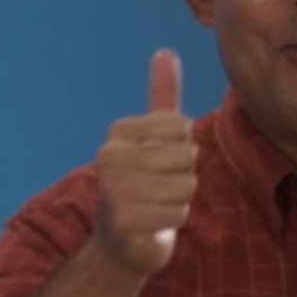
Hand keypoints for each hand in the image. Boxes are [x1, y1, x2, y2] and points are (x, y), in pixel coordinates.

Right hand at [91, 49, 195, 276]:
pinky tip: (155, 224)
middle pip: (186, 156)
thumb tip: (166, 51)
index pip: (182, 128)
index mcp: (118, 132)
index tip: (158, 166)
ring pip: (185, 185)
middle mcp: (110, 155)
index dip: (183, 151)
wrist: (120, 245)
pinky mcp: (124, 220)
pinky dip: (174, 221)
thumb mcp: (153, 138)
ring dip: (180, 201)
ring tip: (157, 206)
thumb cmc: (143, 188)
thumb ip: (161, 96)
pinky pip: (179, 212)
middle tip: (158, 190)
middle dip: (183, 177)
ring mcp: (114, 188)